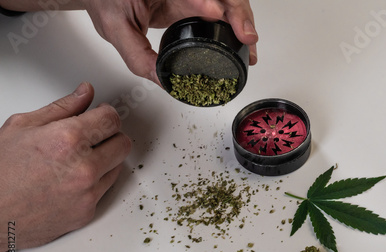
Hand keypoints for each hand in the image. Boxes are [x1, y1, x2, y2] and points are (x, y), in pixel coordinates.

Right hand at [0, 82, 130, 251]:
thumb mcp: (22, 126)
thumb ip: (62, 107)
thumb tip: (85, 92)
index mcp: (68, 140)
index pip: (112, 119)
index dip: (105, 115)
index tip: (100, 116)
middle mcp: (83, 168)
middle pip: (122, 143)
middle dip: (110, 136)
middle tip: (92, 137)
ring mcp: (88, 193)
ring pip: (117, 167)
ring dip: (105, 160)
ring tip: (76, 160)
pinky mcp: (88, 212)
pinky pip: (105, 190)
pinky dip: (94, 182)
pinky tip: (71, 179)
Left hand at [82, 0, 258, 84]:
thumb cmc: (107, 0)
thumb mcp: (116, 29)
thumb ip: (137, 56)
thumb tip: (162, 80)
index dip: (211, 5)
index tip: (222, 17)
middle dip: (238, 15)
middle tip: (246, 37)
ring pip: (225, 4)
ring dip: (241, 22)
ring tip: (249, 46)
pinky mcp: (194, 4)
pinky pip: (220, 13)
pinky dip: (234, 27)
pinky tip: (241, 42)